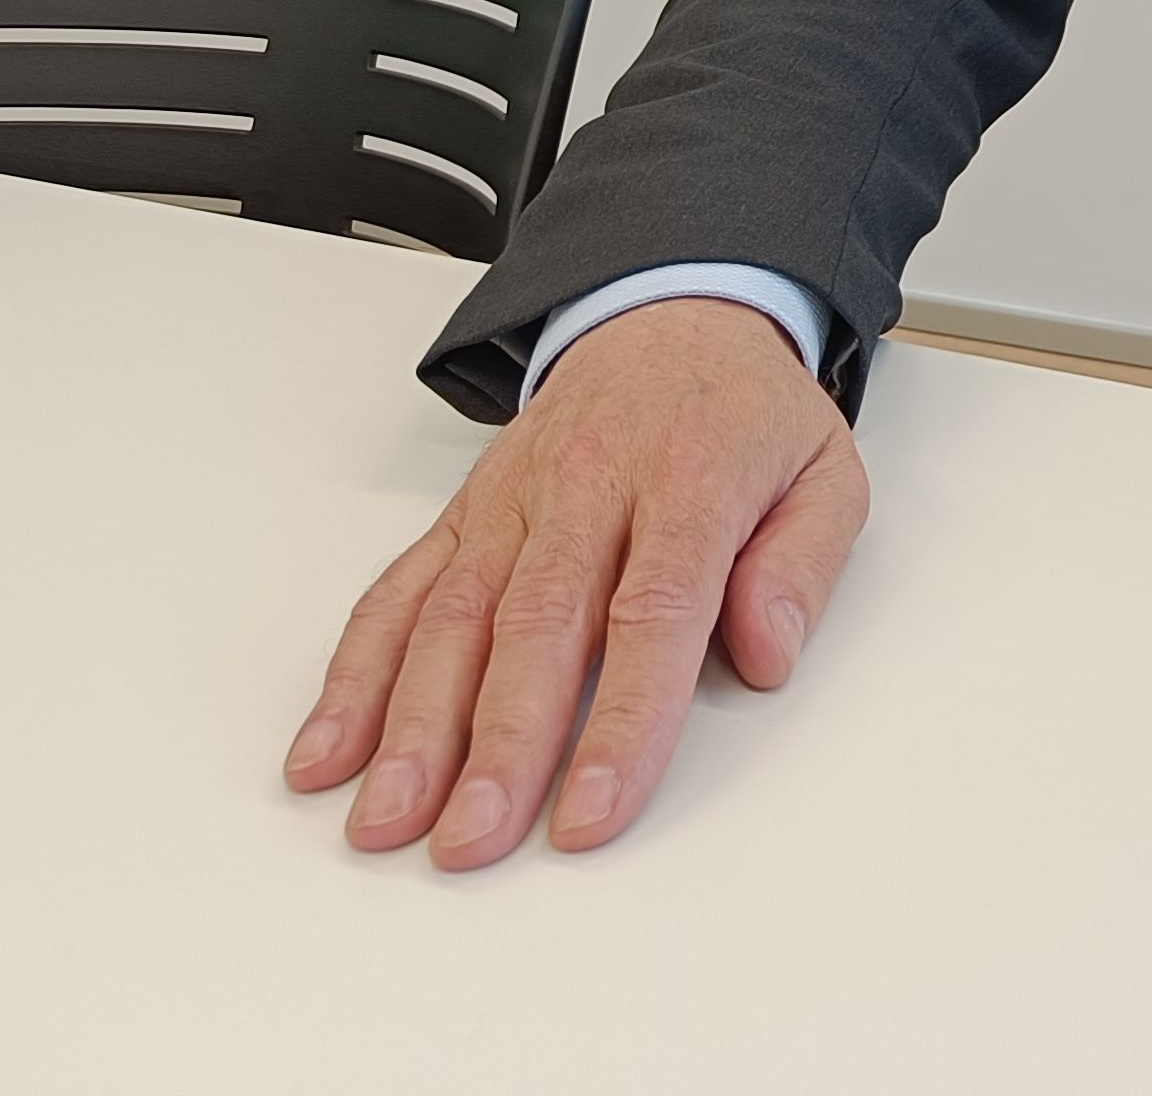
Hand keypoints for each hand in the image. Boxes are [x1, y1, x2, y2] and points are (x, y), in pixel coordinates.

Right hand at [284, 295, 868, 867]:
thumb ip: (801, 565)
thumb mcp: (824, 470)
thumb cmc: (748, 414)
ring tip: (385, 820)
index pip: (655, 614)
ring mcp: (513, 503)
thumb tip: (765, 656)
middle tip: (469, 840)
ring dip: (411, 726)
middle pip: (535, 625)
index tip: (591, 813)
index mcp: (690, 480)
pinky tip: (326, 752)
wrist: (671, 312)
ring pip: (452, 617)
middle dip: (497, 744)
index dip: (621, 722)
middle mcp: (588, 489)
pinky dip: (355, 675)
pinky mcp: (462, 515)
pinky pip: (398, 594)